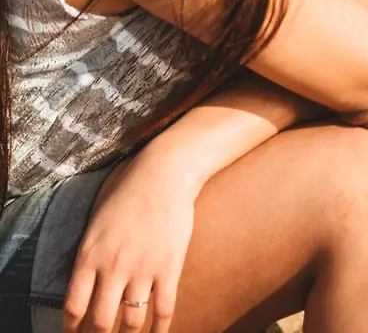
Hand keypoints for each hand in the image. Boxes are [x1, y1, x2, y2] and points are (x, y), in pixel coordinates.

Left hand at [63, 154, 195, 332]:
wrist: (164, 176)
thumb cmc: (128, 193)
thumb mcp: (96, 222)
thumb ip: (89, 255)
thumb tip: (85, 285)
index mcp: (91, 256)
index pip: (74, 307)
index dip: (72, 328)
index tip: (76, 332)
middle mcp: (114, 268)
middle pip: (101, 322)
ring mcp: (143, 270)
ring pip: (131, 322)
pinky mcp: (169, 269)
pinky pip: (163, 310)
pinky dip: (159, 330)